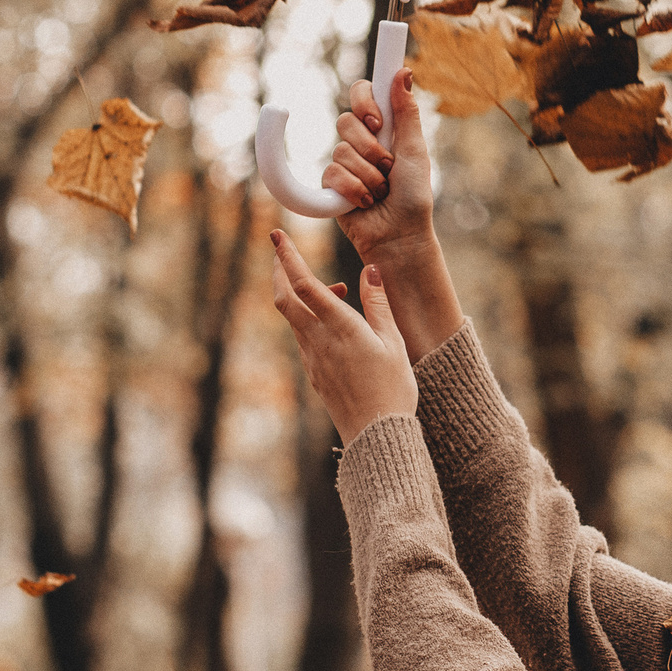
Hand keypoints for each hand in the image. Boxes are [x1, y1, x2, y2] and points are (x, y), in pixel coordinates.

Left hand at [269, 228, 414, 441]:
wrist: (376, 435)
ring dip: (303, 296)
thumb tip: (369, 270)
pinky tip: (336, 322)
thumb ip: (378, 303)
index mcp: (339, 328)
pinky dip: (311, 318)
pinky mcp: (314, 373)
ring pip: (293, 317)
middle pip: (285, 299)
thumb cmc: (393, 388)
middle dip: (279, 272)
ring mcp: (312, 358)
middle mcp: (318, 341)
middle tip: (282, 251)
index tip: (277, 235)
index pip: (305, 284)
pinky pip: (304, 336)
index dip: (288, 257)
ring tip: (339, 290)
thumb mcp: (393, 341)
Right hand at [322, 66, 436, 261]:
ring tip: (382, 192)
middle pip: (345, 122)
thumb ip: (407, 113)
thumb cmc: (414, 196)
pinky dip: (354, 190)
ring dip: (368, 175)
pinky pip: (332, 174)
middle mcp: (361, 142)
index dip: (364, 99)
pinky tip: (366, 202)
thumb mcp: (415, 151)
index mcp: (383, 129)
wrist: (401, 234)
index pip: (362, 94)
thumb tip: (403, 71)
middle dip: (371, 149)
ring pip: (341, 151)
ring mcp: (344, 164)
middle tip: (389, 167)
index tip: (377, 120)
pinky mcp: (331, 186)